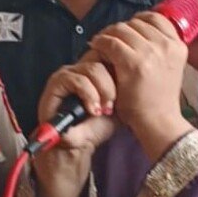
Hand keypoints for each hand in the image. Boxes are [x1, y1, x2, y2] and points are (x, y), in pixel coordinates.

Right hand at [32, 54, 117, 196]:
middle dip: (114, 81)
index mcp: (100, 68)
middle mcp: (84, 65)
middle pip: (105, 55)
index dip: (122, 67)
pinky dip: (88, 94)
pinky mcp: (58, 81)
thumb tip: (140, 73)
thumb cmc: (98, 126)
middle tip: (113, 103)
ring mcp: (70, 71)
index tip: (126, 90)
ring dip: (102, 90)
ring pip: (93, 67)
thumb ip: (127, 89)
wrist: (77, 144)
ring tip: (104, 109)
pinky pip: (77, 79)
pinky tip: (93, 109)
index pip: (115, 52)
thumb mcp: (120, 106)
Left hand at [89, 13, 191, 160]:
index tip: (127, 30)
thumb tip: (138, 27)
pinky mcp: (133, 64)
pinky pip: (110, 43)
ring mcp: (150, 53)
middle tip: (109, 38)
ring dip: (108, 34)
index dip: (138, 20)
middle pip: (135, 23)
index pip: (155, 18)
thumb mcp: (170, 66)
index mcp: (178, 46)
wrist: (158, 120)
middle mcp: (166, 46)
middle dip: (120, 29)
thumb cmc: (160, 97)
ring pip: (121, 30)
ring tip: (101, 43)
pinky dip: (100, 42)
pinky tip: (96, 48)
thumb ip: (160, 47)